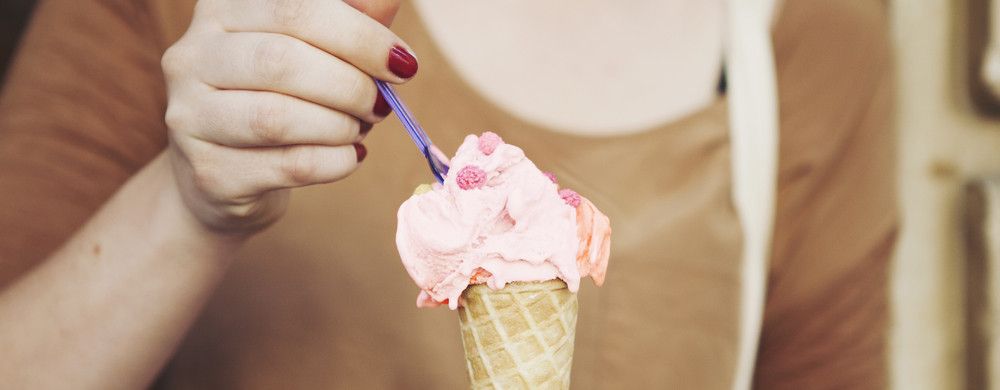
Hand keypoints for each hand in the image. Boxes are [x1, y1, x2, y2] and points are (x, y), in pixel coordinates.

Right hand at [161, 0, 411, 233]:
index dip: (361, 36)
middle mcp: (192, 56)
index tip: (403, 63)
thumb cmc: (282, 96)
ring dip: (340, 125)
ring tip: (360, 128)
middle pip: (282, 60)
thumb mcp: (317, 47)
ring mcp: (191, 116)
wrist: (228, 173)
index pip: (297, 8)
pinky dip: (335, 161)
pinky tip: (349, 157)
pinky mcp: (210, 173)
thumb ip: (352, 17)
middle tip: (381, 104)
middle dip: (351, 85)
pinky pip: (289, 165)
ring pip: (277, 117)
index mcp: (222, 9)